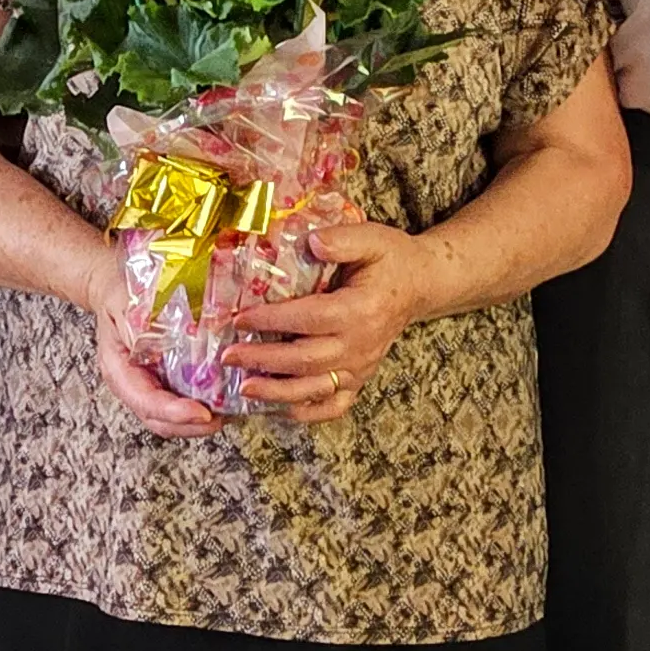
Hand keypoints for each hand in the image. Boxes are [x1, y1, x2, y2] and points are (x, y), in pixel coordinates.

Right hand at [92, 293, 221, 440]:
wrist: (113, 288)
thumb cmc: (118, 294)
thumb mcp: (125, 300)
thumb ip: (142, 317)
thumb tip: (174, 330)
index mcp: (119, 369)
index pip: (145, 401)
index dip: (174, 412)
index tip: (201, 413)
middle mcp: (133, 384)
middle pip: (159, 420)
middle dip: (190, 426)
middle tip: (220, 419)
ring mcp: (148, 384)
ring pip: (171, 417)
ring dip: (198, 422)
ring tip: (227, 413)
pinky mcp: (163, 379)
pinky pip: (181, 400)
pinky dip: (201, 404)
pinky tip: (223, 397)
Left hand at [224, 221, 436, 423]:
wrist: (420, 284)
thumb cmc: (391, 259)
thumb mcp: (372, 238)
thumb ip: (342, 239)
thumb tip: (311, 242)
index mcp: (360, 309)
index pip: (309, 318)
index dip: (272, 320)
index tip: (240, 319)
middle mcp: (361, 345)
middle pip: (305, 359)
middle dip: (263, 360)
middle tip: (229, 356)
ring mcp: (361, 367)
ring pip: (315, 388)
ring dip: (276, 391)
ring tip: (243, 388)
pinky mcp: (360, 379)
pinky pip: (334, 406)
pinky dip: (306, 412)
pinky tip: (278, 408)